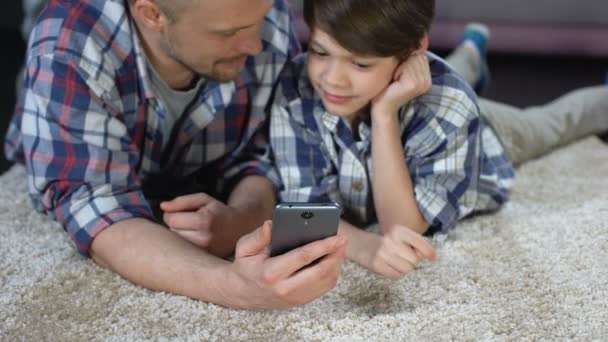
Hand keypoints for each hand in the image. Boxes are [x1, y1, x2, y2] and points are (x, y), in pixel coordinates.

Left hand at [161, 193, 241, 249]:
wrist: (237, 228)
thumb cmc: (217, 211)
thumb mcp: (203, 199)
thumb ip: (182, 201)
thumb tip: (163, 207)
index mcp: (204, 222)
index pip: (171, 219)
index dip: (173, 214)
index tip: (183, 213)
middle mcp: (204, 239)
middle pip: (172, 232)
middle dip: (176, 225)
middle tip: (190, 222)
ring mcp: (204, 252)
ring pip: (176, 243)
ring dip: (180, 236)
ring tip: (193, 231)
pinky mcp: (203, 259)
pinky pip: (183, 252)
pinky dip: (185, 245)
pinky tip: (195, 240)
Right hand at [228, 221, 347, 308]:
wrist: (240, 293)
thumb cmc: (245, 266)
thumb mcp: (244, 248)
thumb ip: (258, 236)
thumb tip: (272, 224)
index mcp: (271, 273)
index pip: (304, 257)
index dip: (324, 246)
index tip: (338, 236)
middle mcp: (285, 289)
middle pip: (321, 272)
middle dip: (336, 254)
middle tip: (344, 240)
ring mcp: (295, 298)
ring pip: (326, 281)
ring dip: (337, 263)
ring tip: (340, 247)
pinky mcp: (301, 301)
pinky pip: (324, 287)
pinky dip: (332, 272)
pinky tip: (333, 259)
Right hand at [359, 224, 436, 279]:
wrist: (360, 245)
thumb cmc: (386, 242)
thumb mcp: (400, 237)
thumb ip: (415, 244)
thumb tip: (429, 257)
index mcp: (398, 230)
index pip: (420, 243)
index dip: (429, 252)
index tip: (433, 258)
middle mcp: (391, 240)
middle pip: (415, 260)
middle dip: (412, 262)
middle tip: (403, 258)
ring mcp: (383, 253)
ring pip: (407, 269)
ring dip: (404, 268)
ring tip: (395, 262)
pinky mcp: (377, 265)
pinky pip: (396, 275)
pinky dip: (395, 273)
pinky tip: (389, 267)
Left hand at [371, 52, 431, 118]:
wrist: (382, 107)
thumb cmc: (387, 88)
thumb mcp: (401, 71)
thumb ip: (409, 59)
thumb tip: (414, 41)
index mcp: (427, 78)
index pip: (419, 54)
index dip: (405, 61)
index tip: (398, 75)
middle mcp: (427, 81)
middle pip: (416, 55)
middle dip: (402, 63)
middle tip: (396, 79)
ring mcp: (422, 83)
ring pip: (411, 59)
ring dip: (399, 67)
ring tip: (395, 80)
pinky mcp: (414, 84)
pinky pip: (406, 65)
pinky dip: (396, 70)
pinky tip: (394, 82)